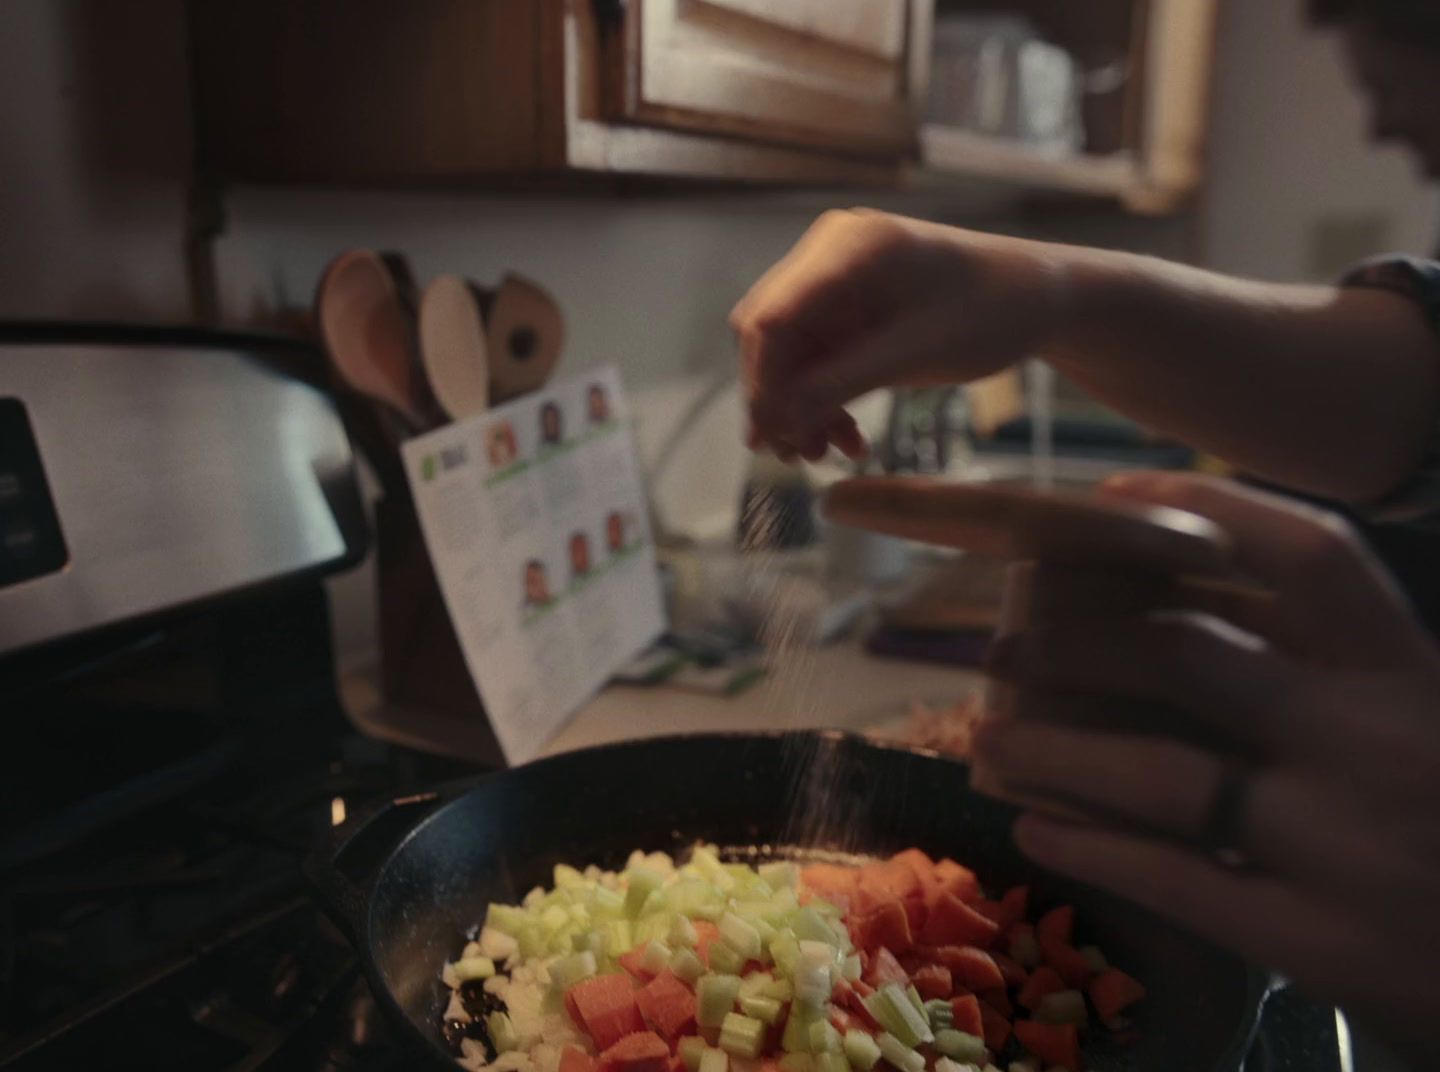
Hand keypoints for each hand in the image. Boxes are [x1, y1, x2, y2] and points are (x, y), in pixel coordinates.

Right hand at [729, 209, 1072, 460]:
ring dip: (800, 405)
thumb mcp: (914, 355)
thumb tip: (772, 422)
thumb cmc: (991, 312)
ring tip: (823, 453)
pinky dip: (824, 398)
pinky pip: (816, 358)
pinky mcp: (848, 306)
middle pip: (769, 334)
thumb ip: (839, 384)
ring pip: (788, 352)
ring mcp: (836, 279)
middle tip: (794, 457)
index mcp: (846, 247)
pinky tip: (846, 436)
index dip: (761, 383)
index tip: (769, 439)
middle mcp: (829, 253)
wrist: (1038, 297)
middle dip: (779, 399)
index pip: (770, 318)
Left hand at [972, 472, 1439, 1059]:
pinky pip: (1174, 880)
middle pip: (1194, 658)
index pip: (1311, 558)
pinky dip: (1089, 847)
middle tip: (1002, 648)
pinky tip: (1032, 826)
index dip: (1205, 511)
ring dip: (1055, 751)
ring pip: (1164, 774)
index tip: (1109, 498)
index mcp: (1413, 676)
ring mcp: (1348, 848)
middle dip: (1077, 645)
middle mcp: (1379, 744)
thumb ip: (1335, 673)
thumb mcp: (1422, 723)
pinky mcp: (1322, 943)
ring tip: (990, 737)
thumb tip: (1184, 610)